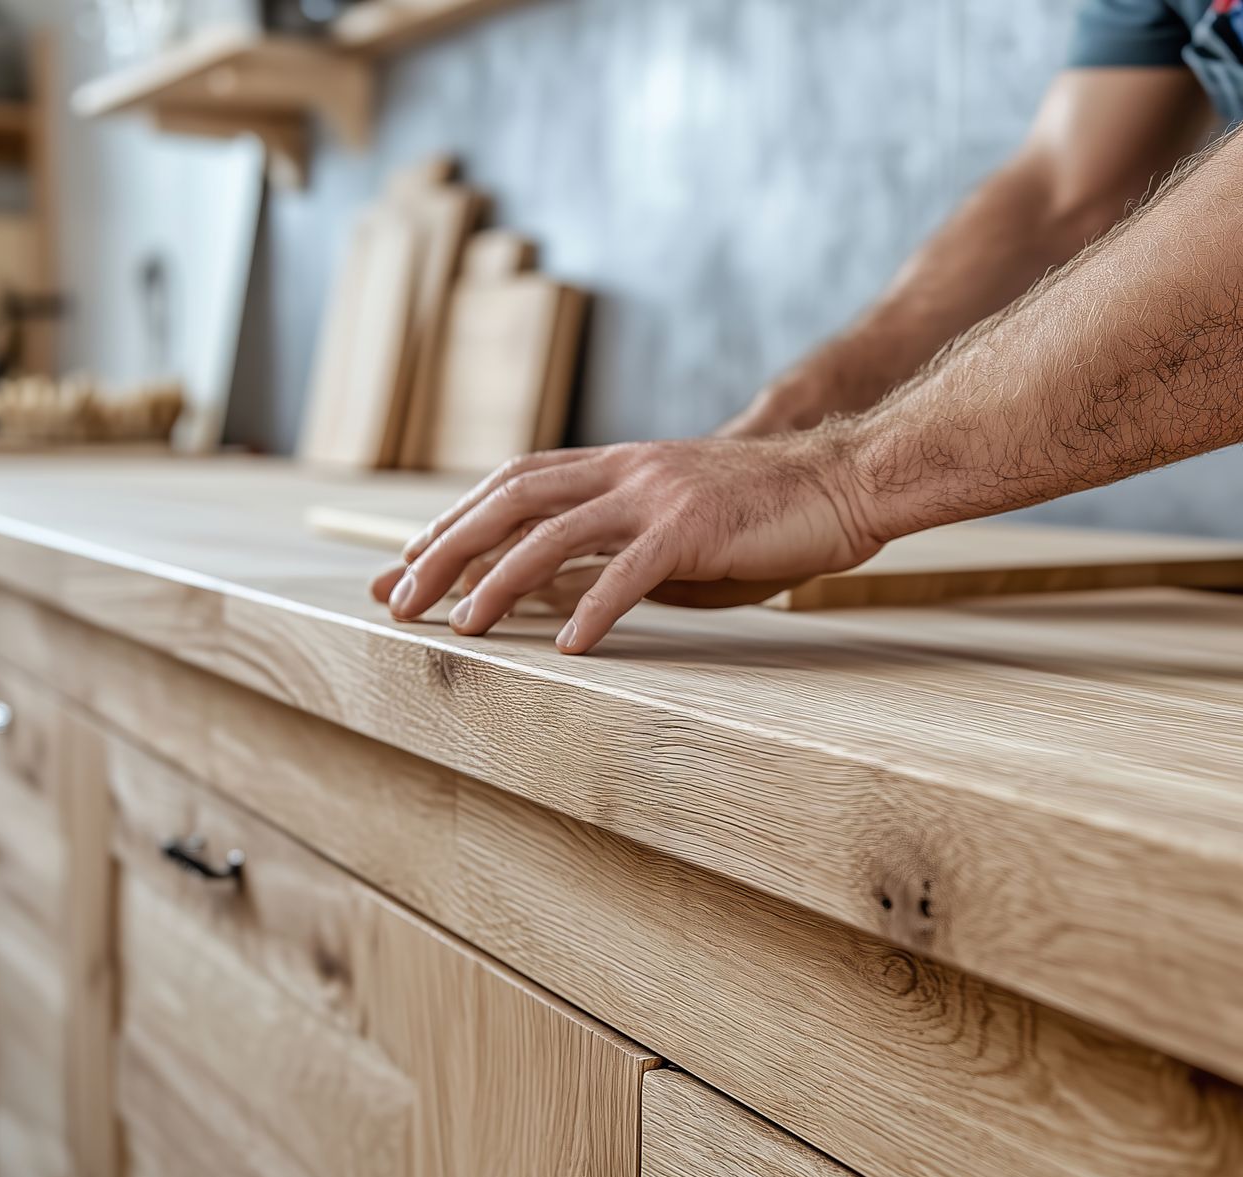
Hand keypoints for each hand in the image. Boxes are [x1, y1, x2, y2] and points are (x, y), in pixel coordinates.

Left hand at [370, 430, 883, 653]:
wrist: (843, 481)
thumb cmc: (766, 513)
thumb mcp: (676, 522)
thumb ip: (619, 544)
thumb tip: (562, 591)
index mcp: (618, 464)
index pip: (512, 486)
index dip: (453, 522)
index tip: (407, 561)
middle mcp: (626, 470)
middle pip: (509, 503)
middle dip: (445, 551)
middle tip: (399, 598)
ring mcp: (658, 495)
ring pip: (550, 535)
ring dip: (496, 583)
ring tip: (460, 628)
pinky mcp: (694, 529)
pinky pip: (627, 572)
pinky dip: (591, 611)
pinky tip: (567, 647)